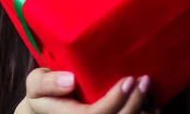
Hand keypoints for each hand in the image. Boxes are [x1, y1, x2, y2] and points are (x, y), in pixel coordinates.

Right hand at [15, 68, 150, 113]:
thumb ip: (48, 83)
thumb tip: (70, 80)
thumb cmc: (42, 93)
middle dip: (134, 104)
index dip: (115, 100)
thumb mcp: (35, 84)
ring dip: (143, 112)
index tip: (128, 79)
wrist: (44, 110)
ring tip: (151, 92)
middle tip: (144, 80)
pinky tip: (154, 107)